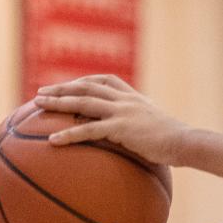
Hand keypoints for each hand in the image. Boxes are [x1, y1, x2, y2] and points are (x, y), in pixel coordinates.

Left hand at [34, 75, 188, 166]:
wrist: (185, 142)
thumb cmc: (175, 141)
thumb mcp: (157, 127)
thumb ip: (143, 127)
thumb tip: (138, 140)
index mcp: (133, 97)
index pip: (104, 80)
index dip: (83, 81)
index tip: (68, 85)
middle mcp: (125, 99)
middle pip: (86, 87)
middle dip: (61, 88)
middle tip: (40, 93)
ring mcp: (122, 111)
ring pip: (83, 102)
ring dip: (58, 102)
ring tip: (37, 105)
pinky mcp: (120, 128)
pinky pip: (88, 130)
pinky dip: (69, 134)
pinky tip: (53, 140)